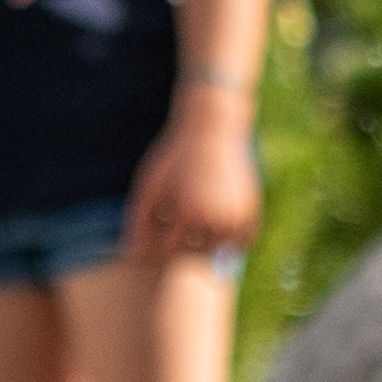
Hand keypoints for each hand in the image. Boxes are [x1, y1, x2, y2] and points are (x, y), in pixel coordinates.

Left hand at [134, 97, 264, 262]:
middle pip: (193, 253)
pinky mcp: (251, 211)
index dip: (156, 247)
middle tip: (172, 230)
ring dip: (204, 245)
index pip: (168, 250)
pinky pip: (241, 244)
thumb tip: (130, 252)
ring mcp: (236, 215)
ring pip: (217, 251)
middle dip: (179, 246)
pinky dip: (229, 244)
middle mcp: (215, 217)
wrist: (213, 129)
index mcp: (187, 211)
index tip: (154, 234)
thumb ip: (138, 218)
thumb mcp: (151, 183)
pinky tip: (214, 228)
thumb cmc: (175, 156)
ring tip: (191, 227)